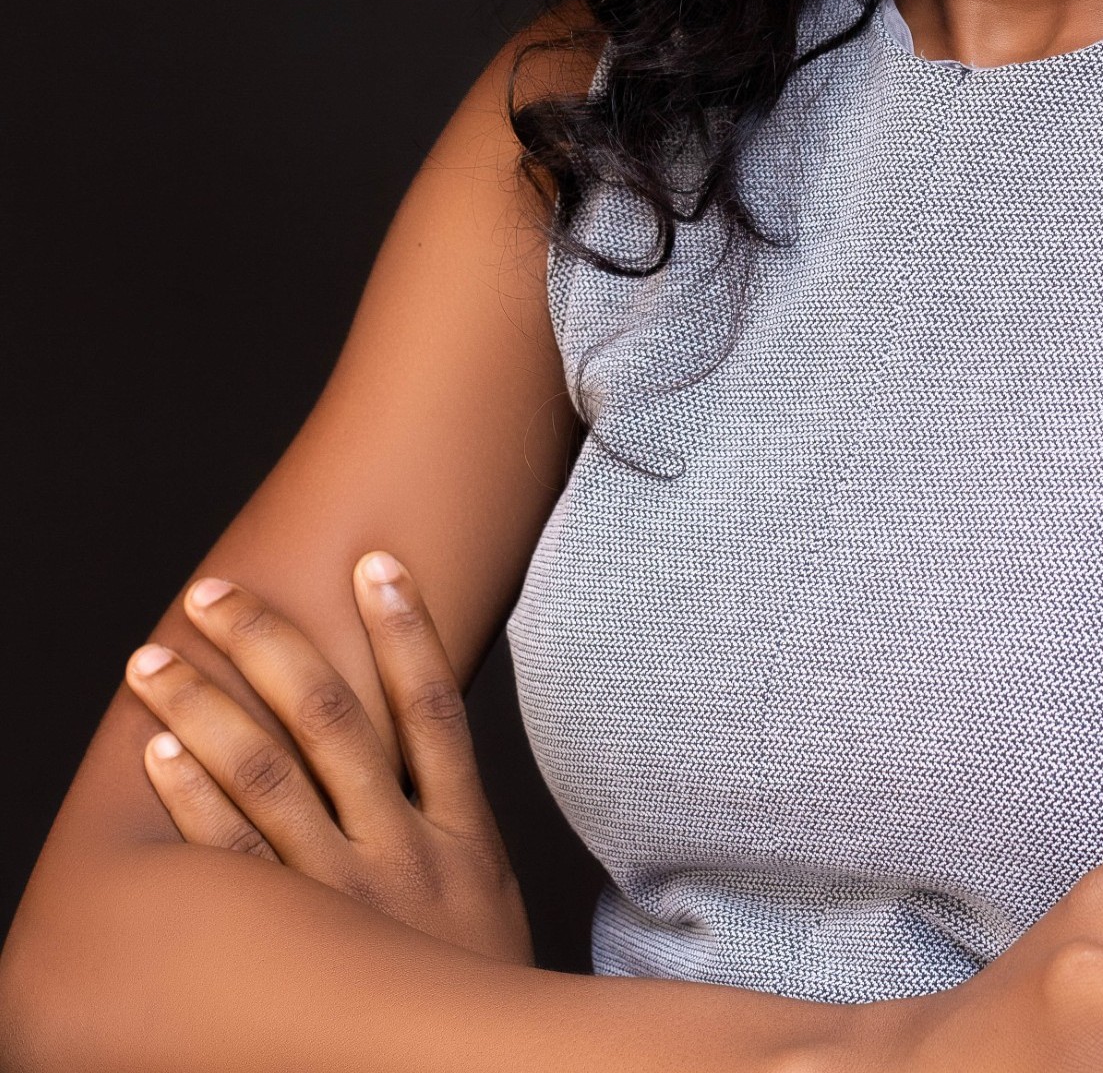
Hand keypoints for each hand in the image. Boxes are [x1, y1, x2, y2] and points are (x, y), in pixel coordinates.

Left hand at [124, 552, 532, 966]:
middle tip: (212, 594)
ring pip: (273, 777)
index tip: (373, 560)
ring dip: (210, 710)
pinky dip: (198, 806)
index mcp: (458, 833)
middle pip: (331, 720)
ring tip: (158, 662)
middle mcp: (401, 850)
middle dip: (270, 646)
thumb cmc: (477, 1001)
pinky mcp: (300, 951)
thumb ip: (448, 836)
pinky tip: (162, 761)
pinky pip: (239, 864)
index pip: (432, 705)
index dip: (406, 629)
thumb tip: (412, 762)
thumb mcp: (485, 909)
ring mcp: (346, 897)